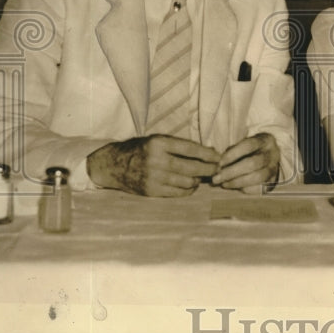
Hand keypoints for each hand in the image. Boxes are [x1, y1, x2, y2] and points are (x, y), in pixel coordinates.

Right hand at [86, 135, 221, 196]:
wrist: (114, 165)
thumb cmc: (141, 149)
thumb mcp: (158, 140)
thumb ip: (179, 146)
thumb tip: (208, 152)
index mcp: (159, 144)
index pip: (191, 149)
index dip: (208, 154)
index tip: (219, 157)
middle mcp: (157, 161)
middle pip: (192, 168)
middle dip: (209, 169)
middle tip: (217, 169)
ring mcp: (154, 178)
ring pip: (187, 182)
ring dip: (198, 180)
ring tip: (202, 176)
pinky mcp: (152, 191)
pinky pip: (178, 193)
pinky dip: (188, 189)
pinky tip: (191, 185)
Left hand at [212, 133, 279, 192]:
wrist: (270, 157)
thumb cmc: (252, 150)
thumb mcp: (245, 144)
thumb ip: (233, 151)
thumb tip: (219, 165)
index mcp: (265, 140)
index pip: (248, 145)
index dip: (233, 154)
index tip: (219, 163)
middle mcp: (273, 153)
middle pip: (252, 163)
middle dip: (232, 172)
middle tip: (216, 178)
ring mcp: (274, 168)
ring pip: (257, 177)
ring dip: (237, 182)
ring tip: (223, 184)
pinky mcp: (273, 181)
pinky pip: (260, 188)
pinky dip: (245, 189)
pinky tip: (235, 188)